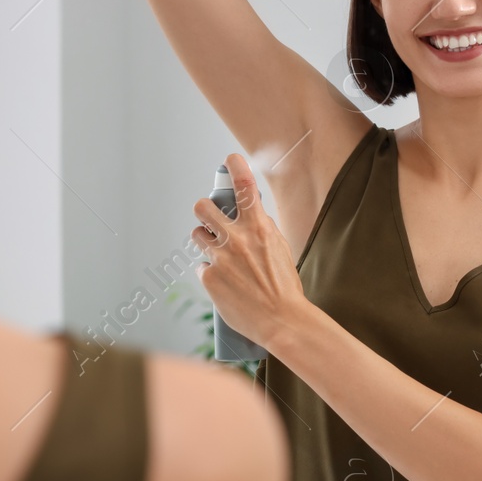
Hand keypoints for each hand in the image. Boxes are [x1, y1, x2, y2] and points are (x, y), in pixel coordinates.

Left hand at [191, 154, 307, 353]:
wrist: (281, 321)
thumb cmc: (284, 287)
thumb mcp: (279, 249)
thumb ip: (262, 230)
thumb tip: (251, 216)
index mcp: (259, 228)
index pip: (245, 187)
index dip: (236, 167)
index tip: (231, 159)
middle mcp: (237, 239)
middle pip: (202, 207)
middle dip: (204, 209)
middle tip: (209, 218)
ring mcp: (220, 258)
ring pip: (196, 234)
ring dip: (204, 240)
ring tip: (218, 253)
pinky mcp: (209, 278)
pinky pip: (202, 267)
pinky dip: (211, 273)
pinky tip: (225, 284)